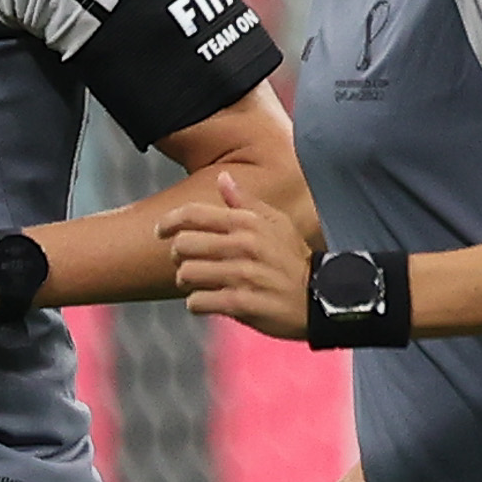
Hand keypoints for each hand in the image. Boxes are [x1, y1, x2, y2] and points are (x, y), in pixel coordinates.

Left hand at [167, 169, 319, 339]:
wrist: (322, 298)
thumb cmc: (293, 259)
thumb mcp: (277, 223)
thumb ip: (246, 202)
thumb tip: (222, 177)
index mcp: (248, 224)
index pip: (194, 214)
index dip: (169, 221)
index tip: (159, 231)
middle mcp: (243, 246)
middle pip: (184, 245)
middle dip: (178, 256)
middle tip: (186, 263)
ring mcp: (242, 275)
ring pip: (187, 274)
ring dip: (187, 282)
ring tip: (197, 284)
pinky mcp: (242, 303)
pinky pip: (199, 302)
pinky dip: (197, 304)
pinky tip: (207, 303)